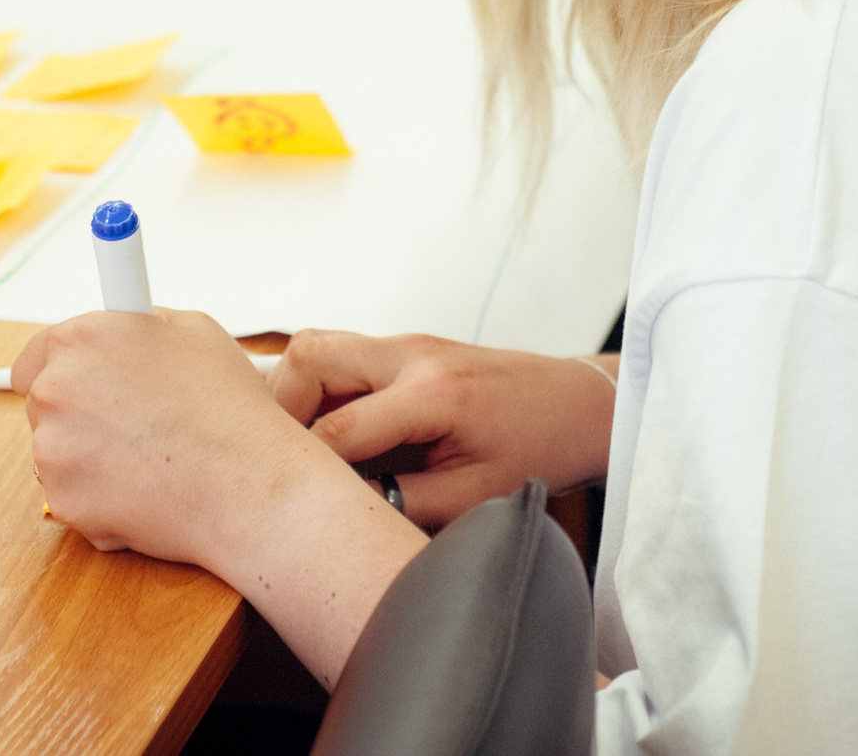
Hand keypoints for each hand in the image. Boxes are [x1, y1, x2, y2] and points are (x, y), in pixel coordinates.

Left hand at [14, 306, 329, 562]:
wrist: (247, 483)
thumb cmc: (229, 411)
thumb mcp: (195, 332)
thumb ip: (144, 328)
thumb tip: (132, 331)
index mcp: (85, 338)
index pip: (38, 351)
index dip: (64, 367)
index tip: (80, 379)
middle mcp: (58, 387)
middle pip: (44, 402)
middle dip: (81, 412)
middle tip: (133, 422)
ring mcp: (53, 447)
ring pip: (57, 451)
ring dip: (88, 456)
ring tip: (149, 456)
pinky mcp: (63, 499)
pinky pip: (72, 495)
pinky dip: (99, 496)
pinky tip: (146, 487)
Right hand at [271, 331, 617, 526]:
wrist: (579, 404)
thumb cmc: (539, 450)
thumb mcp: (475, 497)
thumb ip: (402, 504)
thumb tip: (339, 513)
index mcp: (434, 393)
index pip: (339, 427)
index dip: (303, 468)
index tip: (278, 502)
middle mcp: (412, 354)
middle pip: (309, 356)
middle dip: (278, 408)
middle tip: (280, 463)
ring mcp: (406, 343)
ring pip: (317, 346)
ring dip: (295, 393)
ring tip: (298, 450)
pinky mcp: (405, 347)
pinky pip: (339, 354)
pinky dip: (318, 388)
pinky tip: (324, 432)